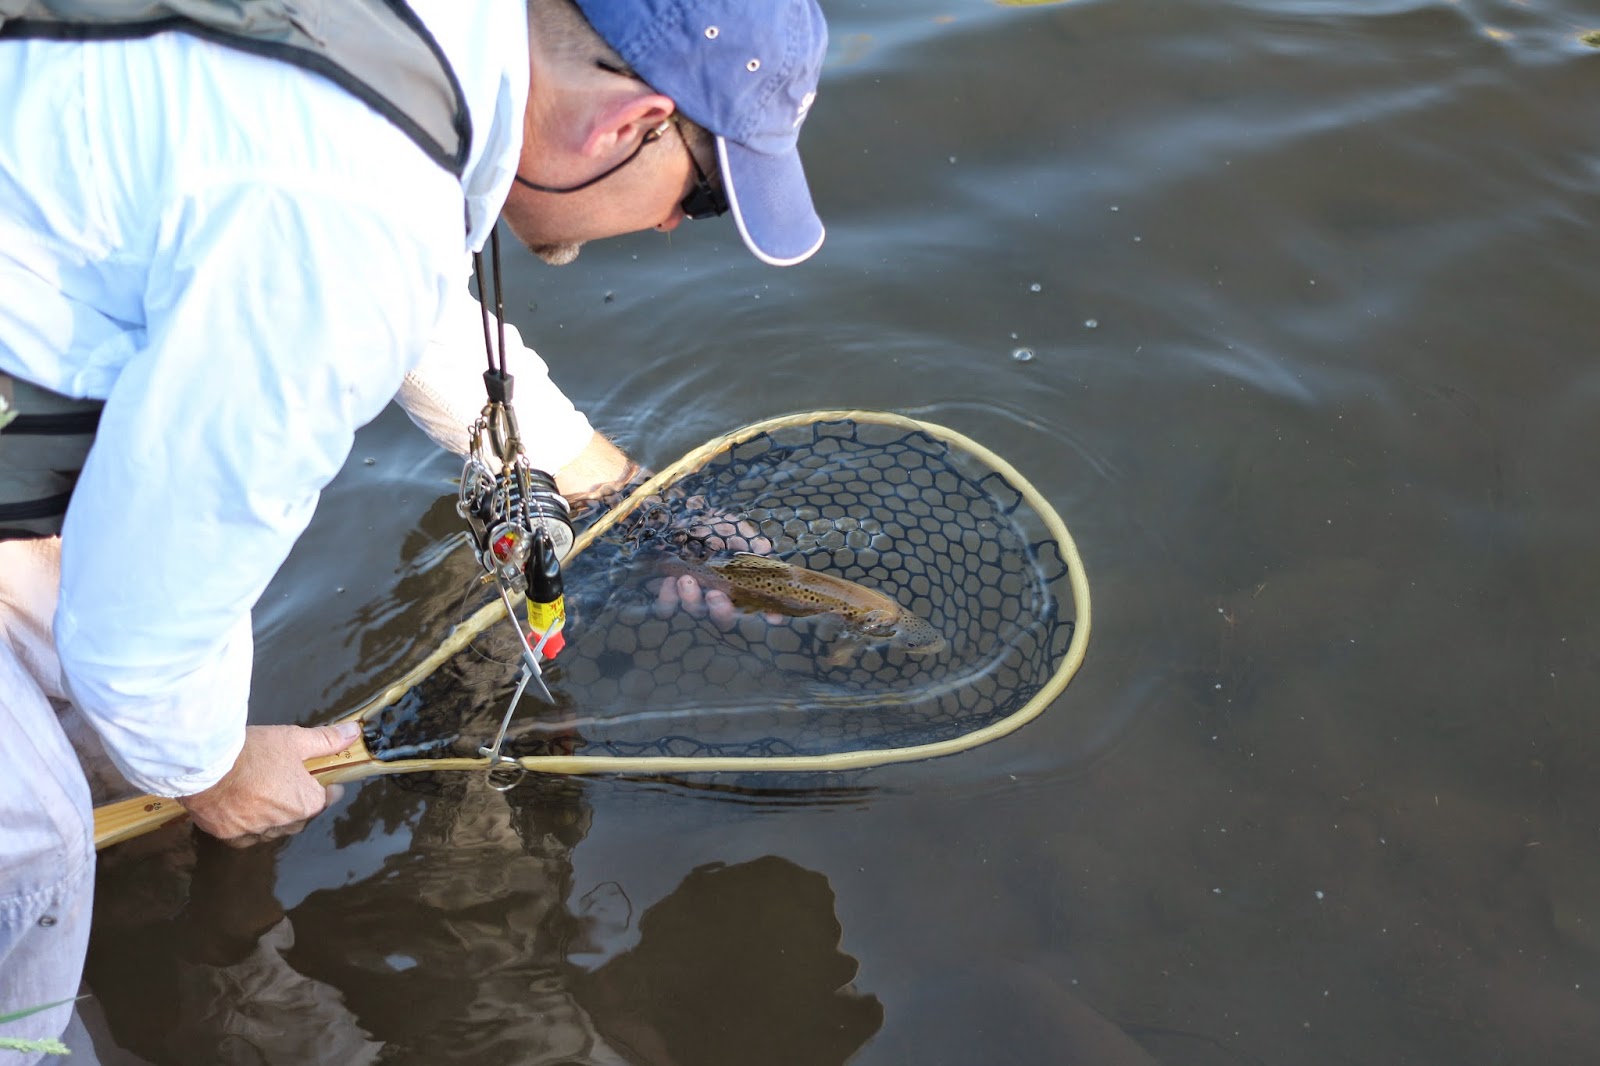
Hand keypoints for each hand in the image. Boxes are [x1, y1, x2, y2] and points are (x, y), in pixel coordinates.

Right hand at [178, 722, 358, 845]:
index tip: (323, 779)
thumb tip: (355, 732)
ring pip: (273, 828)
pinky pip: (245, 836)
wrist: (204, 764)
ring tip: (268, 796)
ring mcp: (254, 832)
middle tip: (293, 784)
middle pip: (299, 816)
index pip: (325, 799)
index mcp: (305, 803)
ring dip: (275, 816)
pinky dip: (249, 827)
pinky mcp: (228, 834)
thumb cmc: (253, 751)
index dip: (326, 788)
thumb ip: (326, 739)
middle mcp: (283, 823)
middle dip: (300, 802)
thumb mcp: (294, 739)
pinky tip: (245, 812)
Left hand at [652, 497, 780, 628]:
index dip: (768, 615)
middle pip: (724, 619)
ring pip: (696, 612)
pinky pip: (668, 607)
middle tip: (715, 594)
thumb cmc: (714, 526)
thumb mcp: (735, 529)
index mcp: (740, 585)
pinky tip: (669, 580)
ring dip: (692, 600)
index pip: (759, 607)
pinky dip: (668, 598)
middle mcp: (719, 597)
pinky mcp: (670, 595)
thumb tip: (763, 548)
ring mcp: (695, 598)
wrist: (681, 517)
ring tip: (686, 580)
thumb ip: (748, 541)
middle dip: (721, 610)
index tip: (772, 616)